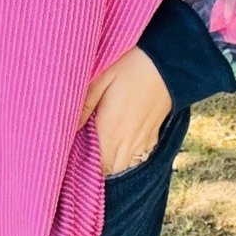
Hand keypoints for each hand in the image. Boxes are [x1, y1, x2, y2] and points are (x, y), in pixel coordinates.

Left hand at [78, 47, 172, 176]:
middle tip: (80, 159)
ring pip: (125, 167)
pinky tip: (118, 147)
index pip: (96, 168)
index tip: (71, 164)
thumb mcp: (100, 78)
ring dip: (112, 166)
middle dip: (96, 171)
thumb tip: (68, 128)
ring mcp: (143, 141)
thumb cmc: (130, 67)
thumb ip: (84, 105)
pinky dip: (127, 159)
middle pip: (110, 172)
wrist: (168, 63)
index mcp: (111, 131)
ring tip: (97, 155)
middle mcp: (128, 142)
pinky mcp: (154, 135)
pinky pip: (138, 158)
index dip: (84, 170)